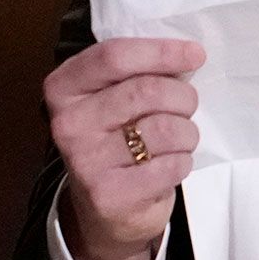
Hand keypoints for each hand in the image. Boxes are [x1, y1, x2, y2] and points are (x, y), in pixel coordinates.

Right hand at [46, 36, 204, 259]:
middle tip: (186, 105)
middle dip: (183, 96)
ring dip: (187, 133)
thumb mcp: (113, 97)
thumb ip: (138, 71)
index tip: (195, 53)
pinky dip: (183, 162)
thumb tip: (190, 53)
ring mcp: (86, 162)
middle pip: (147, 91)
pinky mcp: (110, 195)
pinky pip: (172, 165)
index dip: (161, 52)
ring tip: (178, 139)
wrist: (105, 208)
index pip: (115, 56)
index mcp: (63, 88)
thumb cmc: (117, 139)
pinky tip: (169, 164)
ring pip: (166, 129)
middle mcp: (67, 123)